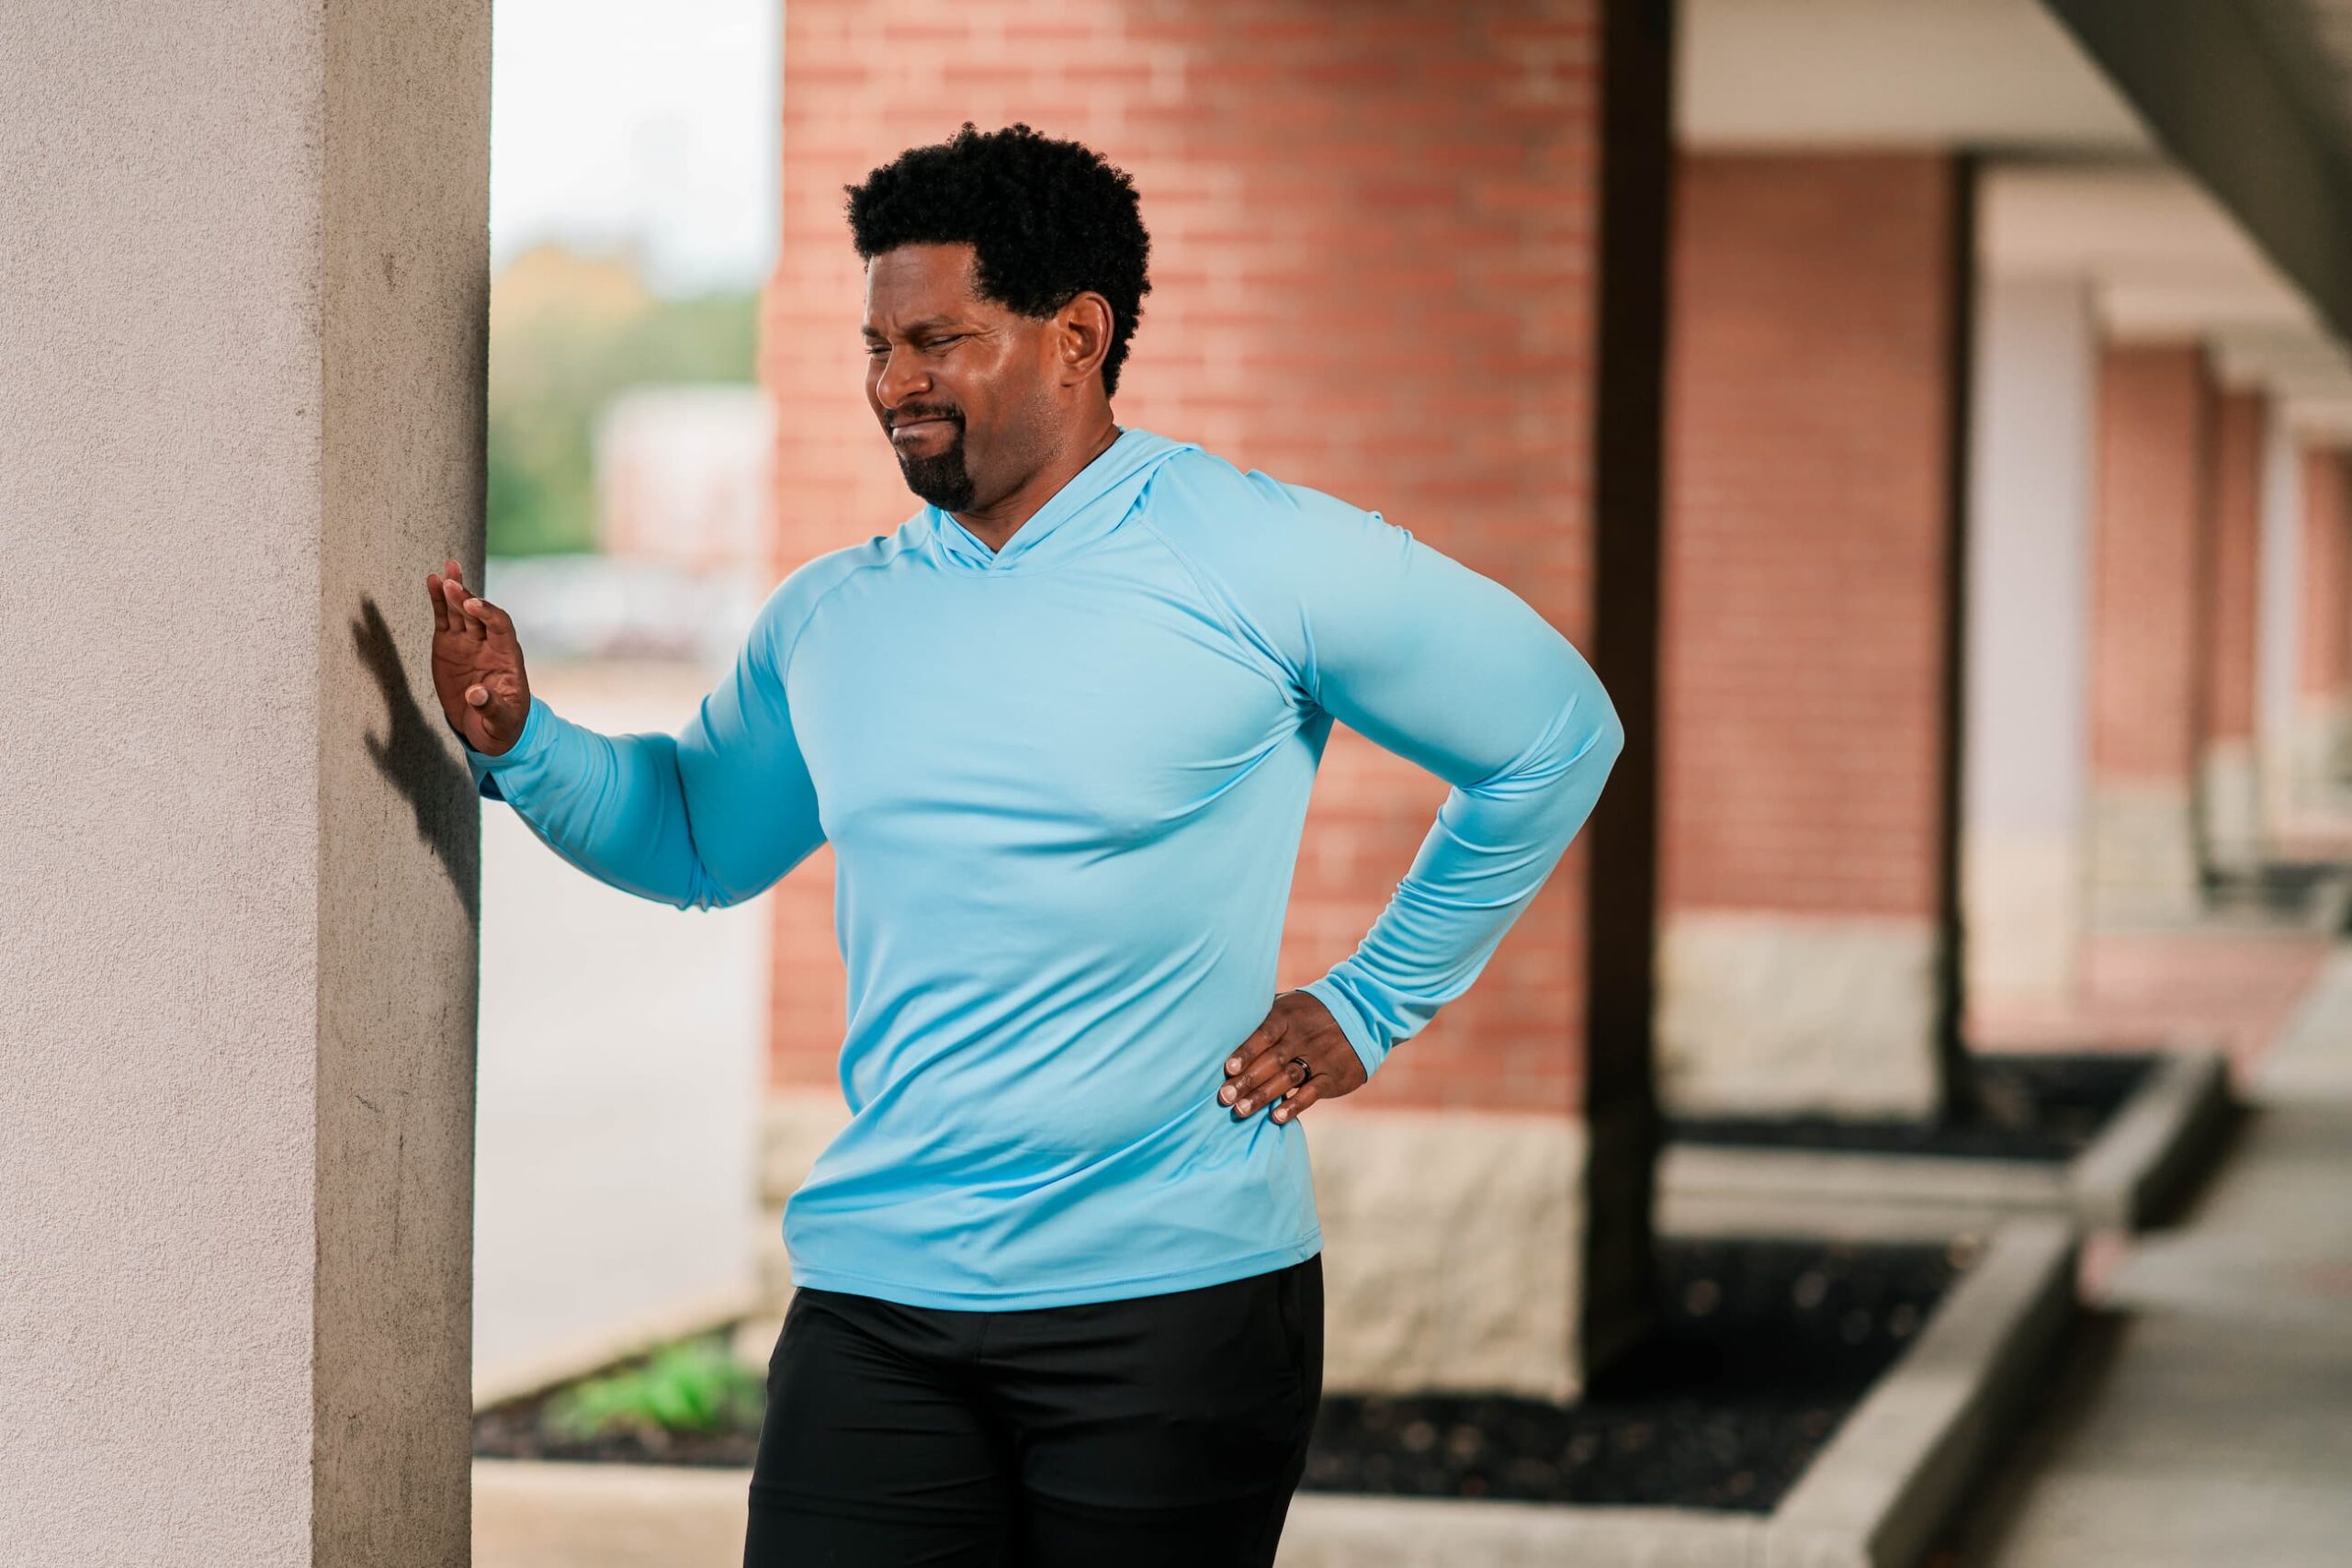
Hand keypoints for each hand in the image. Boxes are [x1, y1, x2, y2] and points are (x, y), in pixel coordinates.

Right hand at [425, 558, 531, 755]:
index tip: (471, 604)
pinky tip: (433, 580)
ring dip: (453, 590)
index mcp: (508, 657)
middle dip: (466, 598)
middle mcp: (489, 644)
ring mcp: (468, 643)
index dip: (488, 614)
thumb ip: (491, 708)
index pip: (501, 627)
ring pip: (460, 611)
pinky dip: (438, 601)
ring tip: (444, 572)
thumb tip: (476, 695)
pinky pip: (444, 619)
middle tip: (452, 583)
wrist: (487, 730)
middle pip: (479, 614)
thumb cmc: (501, 725)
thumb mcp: (501, 722)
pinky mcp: (449, 645)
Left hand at [1218, 990, 1368, 1124]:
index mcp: (1288, 1016)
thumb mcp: (1289, 1003)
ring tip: (1241, 1111)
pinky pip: (1312, 1092)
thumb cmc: (1311, 1012)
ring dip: (1263, 1096)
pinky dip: (1294, 1105)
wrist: (1363, 1013)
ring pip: (1287, 1078)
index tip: (1227, 1069)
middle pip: (1271, 1060)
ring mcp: (1319, 1056)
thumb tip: (1224, 1020)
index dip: (1245, 1052)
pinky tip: (1277, 1117)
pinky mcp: (1333, 1075)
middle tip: (1224, 1098)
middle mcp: (1303, 1037)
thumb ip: (1262, 1013)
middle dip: (1246, 1080)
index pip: (1264, 1034)